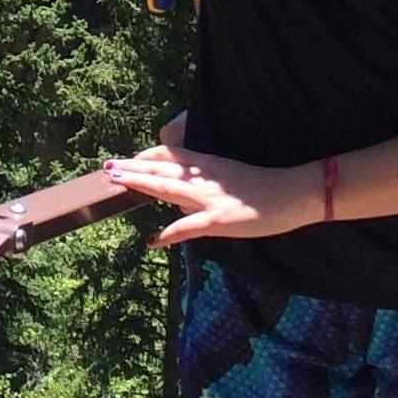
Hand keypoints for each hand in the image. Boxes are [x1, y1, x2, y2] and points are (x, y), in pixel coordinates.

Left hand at [103, 144, 312, 245]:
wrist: (291, 194)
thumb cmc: (262, 188)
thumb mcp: (228, 177)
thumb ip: (201, 185)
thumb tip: (177, 200)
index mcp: (207, 165)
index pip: (169, 156)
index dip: (146, 157)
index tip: (126, 160)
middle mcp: (203, 177)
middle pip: (161, 169)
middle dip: (132, 167)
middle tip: (107, 167)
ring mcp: (209, 198)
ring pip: (167, 188)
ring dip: (140, 183)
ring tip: (116, 182)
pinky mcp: (218, 220)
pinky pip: (188, 227)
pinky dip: (169, 234)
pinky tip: (153, 240)